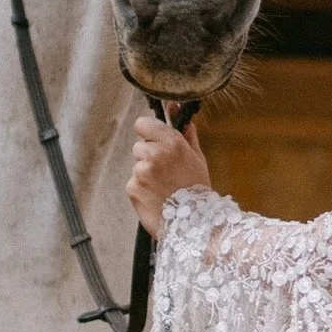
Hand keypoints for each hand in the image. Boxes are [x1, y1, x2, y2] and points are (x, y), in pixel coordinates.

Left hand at [127, 114, 211, 237]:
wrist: (195, 224)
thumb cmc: (198, 190)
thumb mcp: (197, 157)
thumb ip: (185, 131)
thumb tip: (176, 108)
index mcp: (171, 143)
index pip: (142, 124)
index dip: (148, 132)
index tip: (154, 140)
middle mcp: (154, 154)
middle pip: (139, 146)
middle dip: (149, 156)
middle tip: (166, 172)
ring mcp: (141, 172)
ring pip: (137, 165)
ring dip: (146, 174)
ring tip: (163, 187)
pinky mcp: (133, 189)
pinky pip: (133, 183)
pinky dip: (142, 190)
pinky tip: (156, 197)